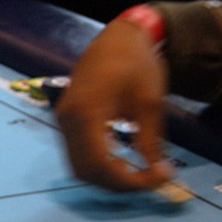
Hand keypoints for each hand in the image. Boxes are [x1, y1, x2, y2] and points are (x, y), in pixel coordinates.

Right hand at [55, 18, 172, 190]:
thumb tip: (158, 172)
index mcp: (87, 113)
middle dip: (118, 183)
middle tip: (149, 181)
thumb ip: (150, 141)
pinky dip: (99, 166)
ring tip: (137, 174)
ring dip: (107, 177)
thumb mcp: (150, 103)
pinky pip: (77, 155)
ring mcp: (63, 122)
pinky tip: (121, 162)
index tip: (157, 178)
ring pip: (79, 167)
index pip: (100, 164)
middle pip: (86, 171)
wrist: (117, 38)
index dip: (128, 180)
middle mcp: (68, 121)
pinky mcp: (66, 122)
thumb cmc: (136, 63)